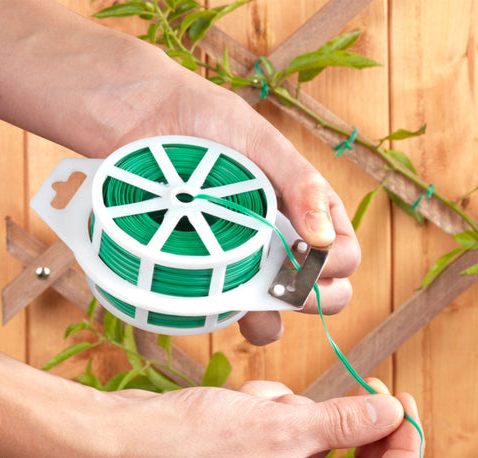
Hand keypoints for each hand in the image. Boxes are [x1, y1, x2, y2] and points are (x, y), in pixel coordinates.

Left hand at [0, 0, 359, 345]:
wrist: (135, 117)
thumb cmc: (202, 117)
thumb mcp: (257, 139)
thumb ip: (299, 182)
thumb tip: (325, 240)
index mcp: (302, 207)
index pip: (342, 251)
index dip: (336, 267)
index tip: (310, 261)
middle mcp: (277, 237)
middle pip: (318, 289)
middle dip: (314, 299)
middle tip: (286, 288)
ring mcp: (241, 257)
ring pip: (274, 310)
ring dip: (272, 320)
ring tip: (253, 306)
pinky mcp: (203, 269)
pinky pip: (226, 308)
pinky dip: (229, 318)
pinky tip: (218, 308)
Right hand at [95, 378, 421, 457]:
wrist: (133, 440)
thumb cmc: (197, 443)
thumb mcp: (280, 426)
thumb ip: (343, 422)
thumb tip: (392, 412)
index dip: (403, 444)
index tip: (401, 399)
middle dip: (358, 423)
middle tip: (365, 386)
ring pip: (320, 438)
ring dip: (303, 410)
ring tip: (266, 402)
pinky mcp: (258, 456)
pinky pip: (289, 426)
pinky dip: (277, 407)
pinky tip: (248, 402)